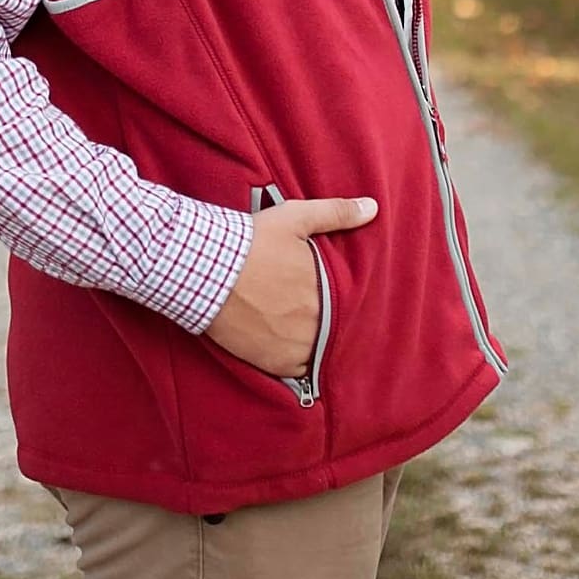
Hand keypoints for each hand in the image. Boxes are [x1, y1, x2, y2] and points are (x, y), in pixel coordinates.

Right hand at [204, 195, 375, 378]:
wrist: (206, 269)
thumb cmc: (251, 242)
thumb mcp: (295, 217)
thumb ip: (336, 213)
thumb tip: (372, 208)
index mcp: (328, 290)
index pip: (348, 304)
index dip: (341, 300)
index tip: (329, 295)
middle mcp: (316, 323)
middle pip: (332, 327)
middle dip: (323, 318)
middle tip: (307, 309)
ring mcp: (295, 346)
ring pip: (316, 350)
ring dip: (310, 341)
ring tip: (294, 326)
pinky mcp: (273, 362)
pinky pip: (295, 370)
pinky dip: (292, 359)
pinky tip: (282, 343)